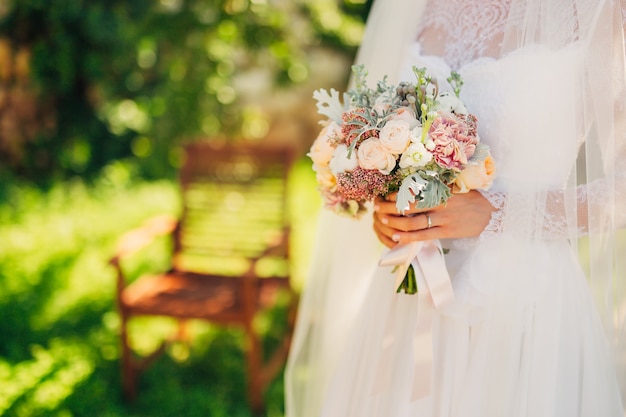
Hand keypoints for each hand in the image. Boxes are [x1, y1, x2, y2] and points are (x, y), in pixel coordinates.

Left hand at [373, 191, 495, 247]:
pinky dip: (408, 237)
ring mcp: (443, 219)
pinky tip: (396, 237)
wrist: (491, 214)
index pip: (413, 191)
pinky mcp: (446, 232)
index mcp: (440, 190)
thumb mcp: (454, 188)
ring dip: (395, 222)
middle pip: (409, 206)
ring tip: (382, 221)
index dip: (396, 194)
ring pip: (413, 222)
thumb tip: (415, 184)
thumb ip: (436, 186)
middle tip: (377, 207)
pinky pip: (423, 236)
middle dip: (390, 207)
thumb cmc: (470, 199)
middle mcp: (440, 204)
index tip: (384, 195)